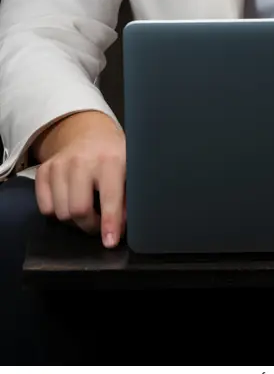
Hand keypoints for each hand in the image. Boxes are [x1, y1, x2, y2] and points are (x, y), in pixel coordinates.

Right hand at [34, 110, 125, 247]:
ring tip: (87, 211)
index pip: (109, 198)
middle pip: (78, 211)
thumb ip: (129, 195)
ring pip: (60, 213)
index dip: (109, 223)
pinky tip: (69, 202)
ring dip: (74, 221)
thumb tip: (124, 226)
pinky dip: (57, 212)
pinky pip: (45, 208)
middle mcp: (82, 161)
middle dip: (91, 226)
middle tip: (100, 224)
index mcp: (110, 160)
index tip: (110, 241)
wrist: (88, 132)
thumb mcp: (130, 168)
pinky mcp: (44, 170)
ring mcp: (59, 165)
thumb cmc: (113, 155)